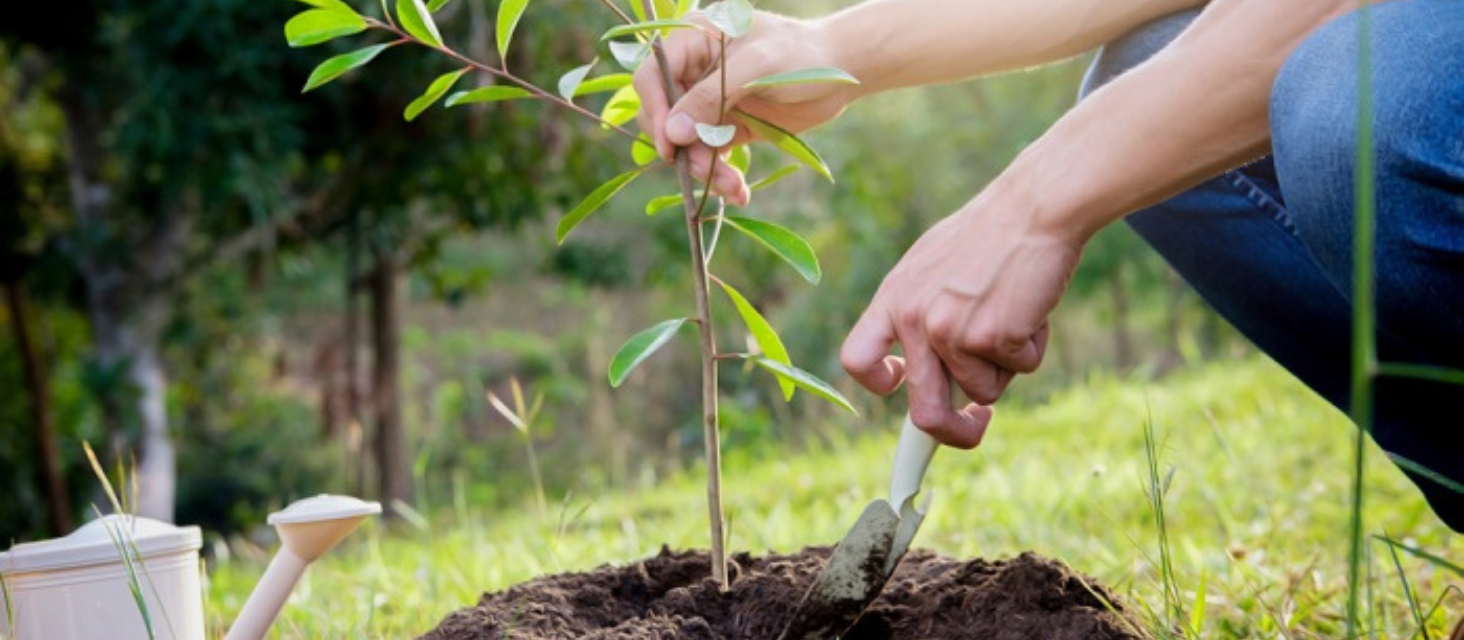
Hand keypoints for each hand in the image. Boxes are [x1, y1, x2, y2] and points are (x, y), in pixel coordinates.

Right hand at [631, 11, 860, 204]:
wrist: (842, 73)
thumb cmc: (801, 55)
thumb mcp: (757, 67)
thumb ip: (712, 97)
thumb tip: (672, 133)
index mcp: (693, 42)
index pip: (652, 77)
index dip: (655, 110)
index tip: (670, 144)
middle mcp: (695, 73)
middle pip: (665, 117)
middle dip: (683, 148)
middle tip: (705, 171)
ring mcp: (709, 103)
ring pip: (687, 144)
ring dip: (705, 170)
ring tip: (734, 188)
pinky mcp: (727, 128)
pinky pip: (711, 156)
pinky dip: (721, 176)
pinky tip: (739, 192)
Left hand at [839, 185, 1080, 447]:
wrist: (1035, 208)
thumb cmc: (990, 235)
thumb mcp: (932, 266)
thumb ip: (920, 312)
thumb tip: (919, 370)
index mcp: (893, 299)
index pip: (857, 360)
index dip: (878, 384)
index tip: (902, 386)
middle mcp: (916, 320)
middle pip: (924, 411)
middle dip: (953, 433)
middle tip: (976, 426)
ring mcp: (953, 331)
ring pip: (985, 389)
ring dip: (1007, 364)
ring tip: (1015, 311)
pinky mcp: (995, 337)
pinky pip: (1022, 369)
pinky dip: (1033, 346)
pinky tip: (1033, 306)